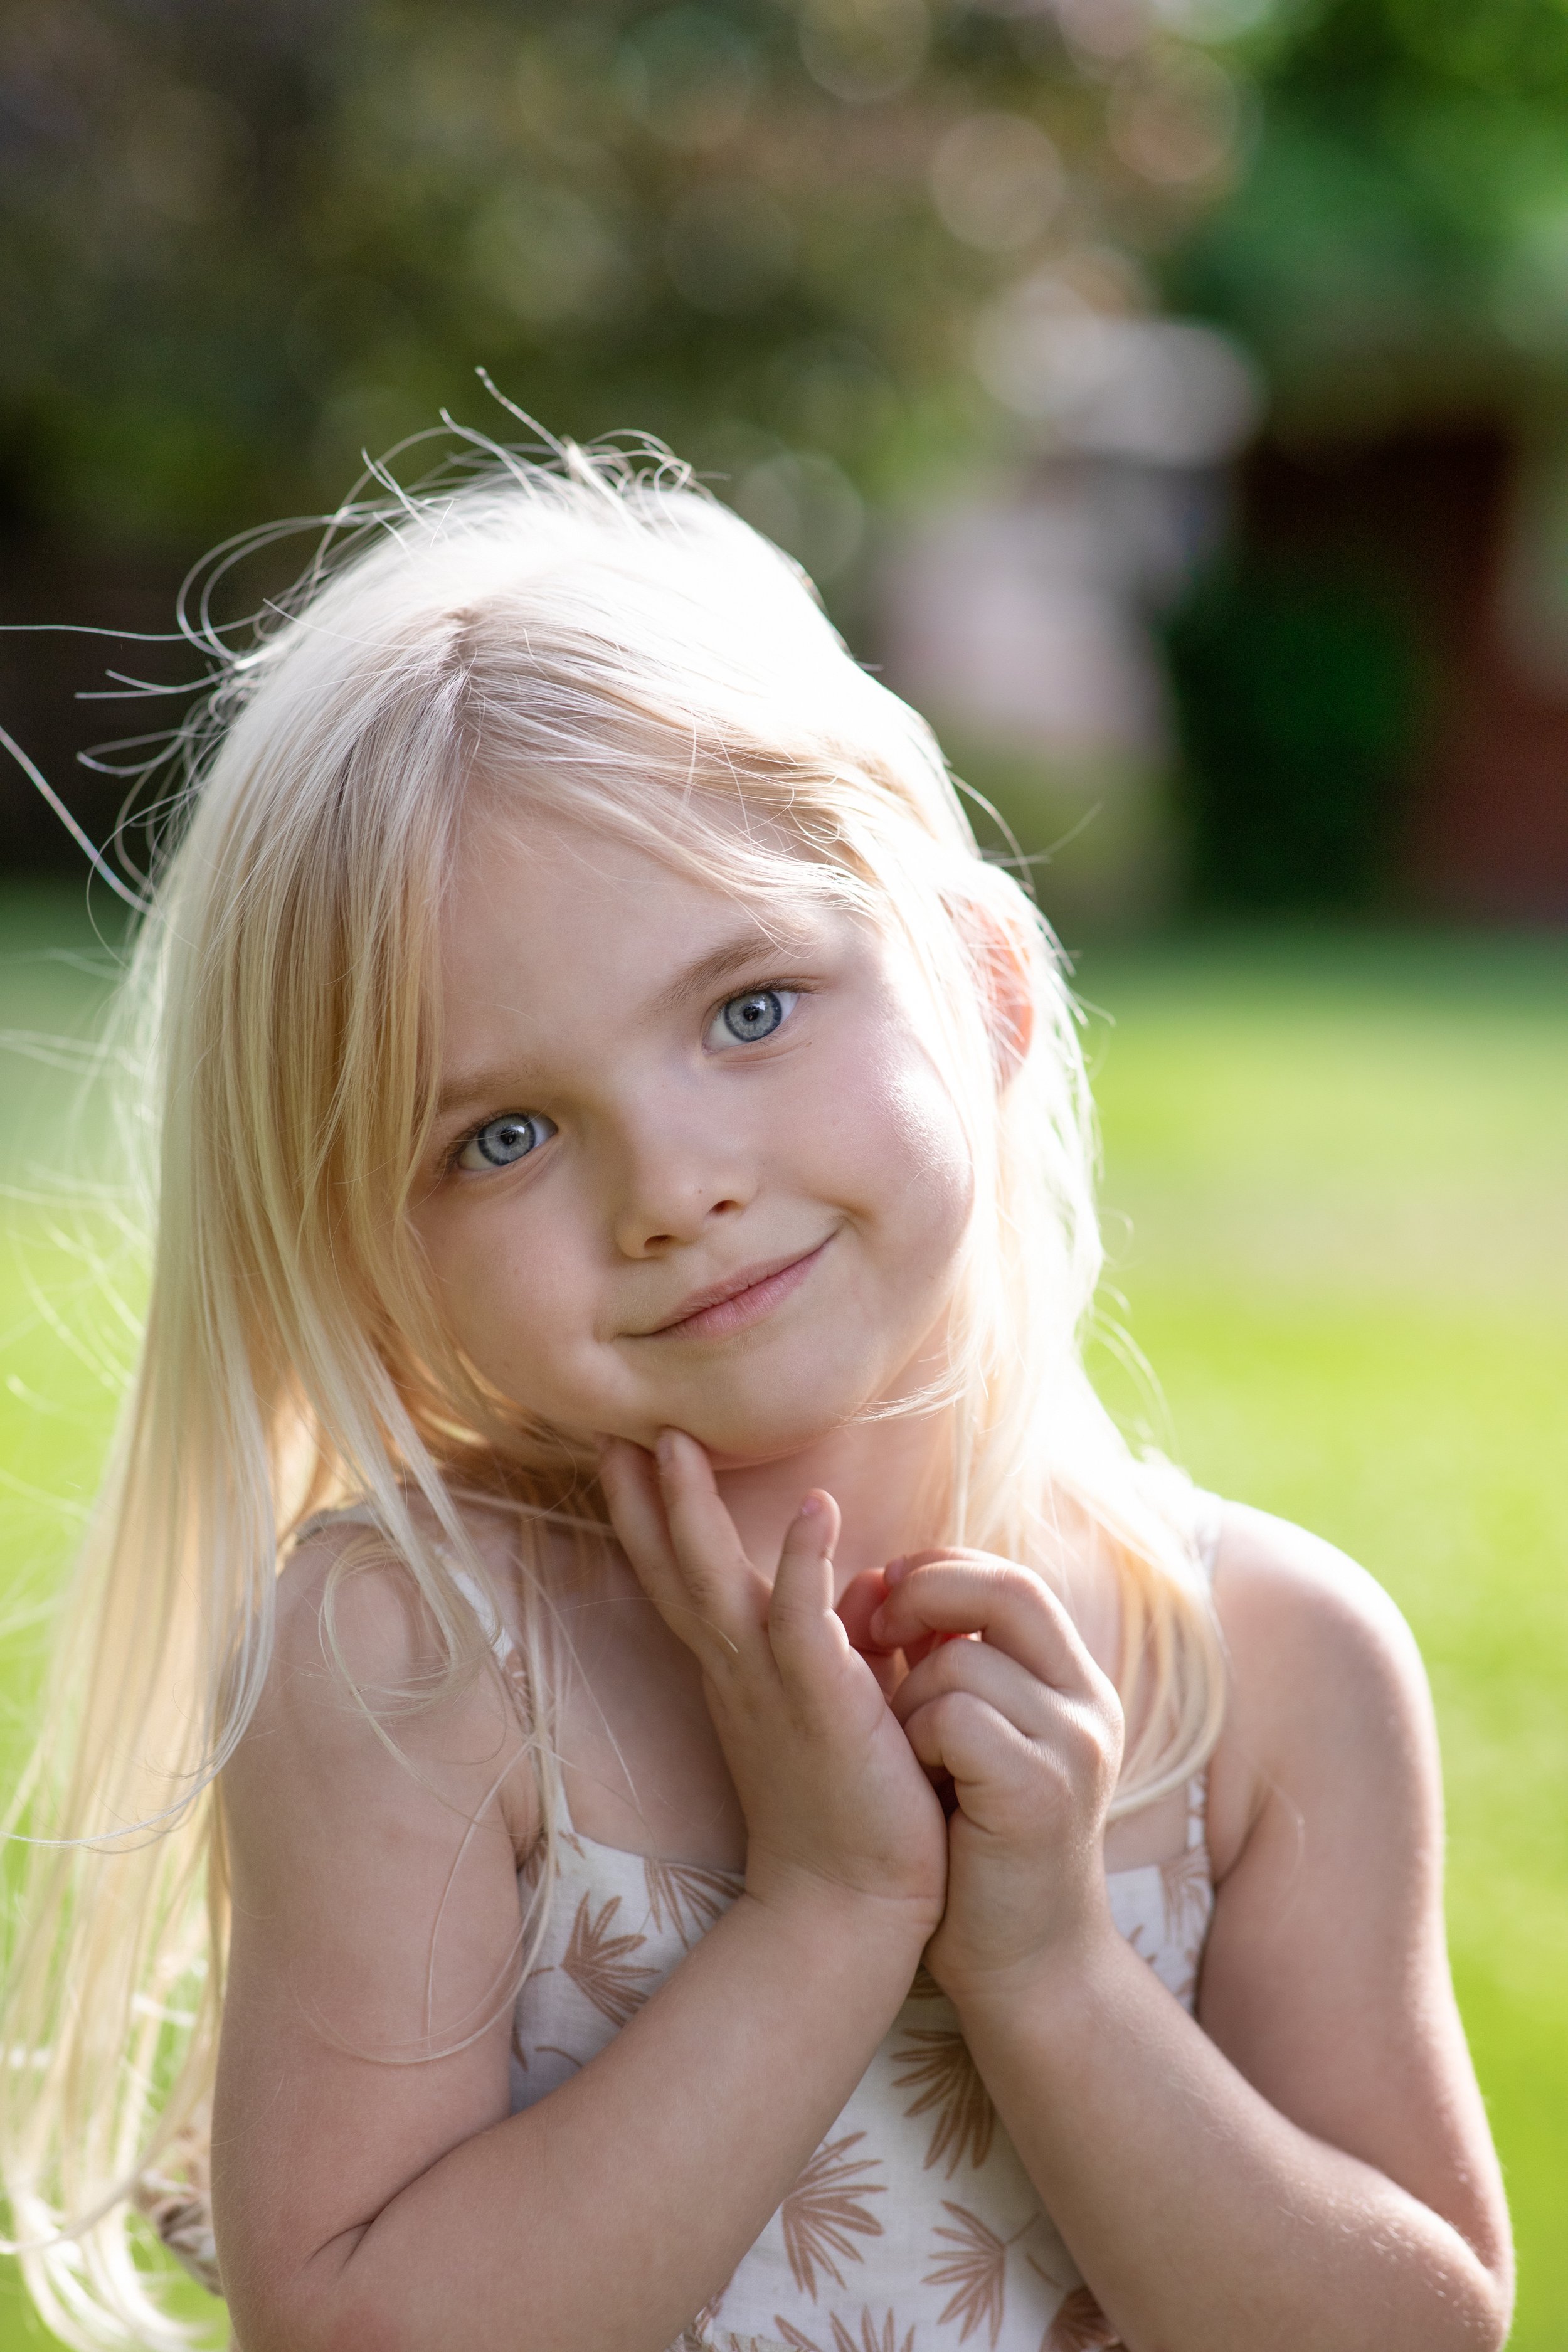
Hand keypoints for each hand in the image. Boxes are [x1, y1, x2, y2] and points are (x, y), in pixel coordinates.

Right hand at [599, 1432, 946, 1947]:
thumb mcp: (835, 1706)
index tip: (628, 1452)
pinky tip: (815, 1507)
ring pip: (715, 1584)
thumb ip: (836, 1643)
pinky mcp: (822, 1704)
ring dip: (693, 1513)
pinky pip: (805, 1622)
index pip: (681, 1580)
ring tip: (676, 1443)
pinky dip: (806, 1563)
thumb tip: (858, 1586)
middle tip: (619, 1427)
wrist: (853, 1908)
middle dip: (645, 1499)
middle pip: (673, 1571)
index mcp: (735, 1673)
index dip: (651, 1517)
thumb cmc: (849, 1810)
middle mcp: (737, 1674)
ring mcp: (771, 1688)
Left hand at [870, 1551, 1124, 1998]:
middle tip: (871, 1631)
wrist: (1025, 1968)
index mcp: (1075, 1685)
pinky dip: (918, 1741)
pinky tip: (923, 1786)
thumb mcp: (971, 1739)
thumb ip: (948, 1662)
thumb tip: (882, 1580)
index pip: (1012, 1581)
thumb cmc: (979, 1851)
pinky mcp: (1041, 1790)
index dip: (942, 1571)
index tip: (883, 1591)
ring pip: (960, 1664)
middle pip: (1007, 1591)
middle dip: (924, 1594)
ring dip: (907, 1699)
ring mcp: (1074, 1746)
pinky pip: (955, 1718)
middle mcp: (1089, 1706)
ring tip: (908, 1755)